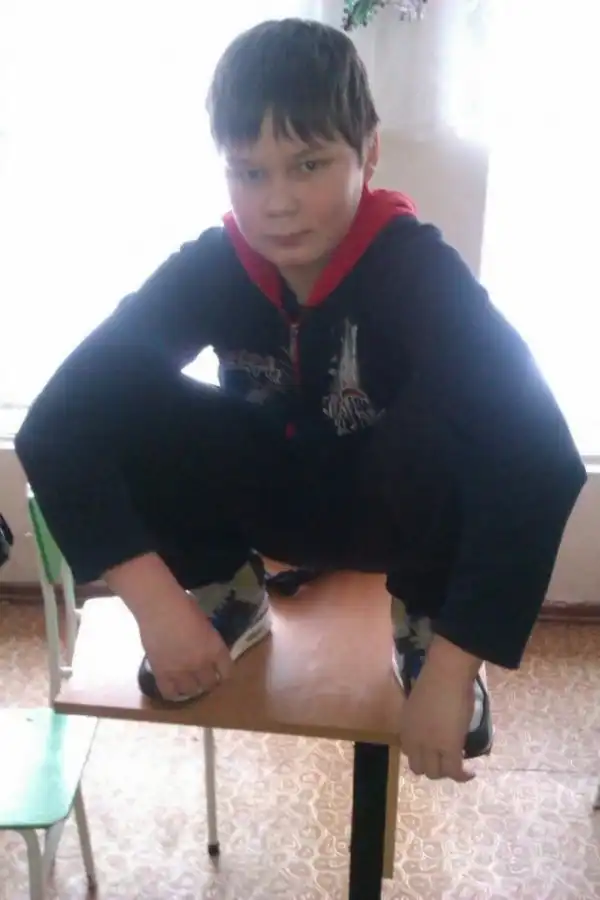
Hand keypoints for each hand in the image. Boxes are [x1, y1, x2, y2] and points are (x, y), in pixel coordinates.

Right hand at [138, 592, 232, 700]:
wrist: (159, 606)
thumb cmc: (184, 606)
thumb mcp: (205, 623)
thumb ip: (209, 640)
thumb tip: (207, 647)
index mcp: (215, 648)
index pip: (227, 671)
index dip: (224, 674)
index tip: (220, 672)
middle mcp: (201, 663)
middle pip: (210, 684)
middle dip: (208, 682)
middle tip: (204, 678)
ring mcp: (181, 670)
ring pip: (191, 691)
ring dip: (192, 688)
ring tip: (188, 684)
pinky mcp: (161, 673)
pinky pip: (169, 692)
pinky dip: (173, 694)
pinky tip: (173, 689)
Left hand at [399, 659, 474, 781]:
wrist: (446, 673)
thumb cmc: (436, 678)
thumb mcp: (421, 702)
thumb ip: (423, 719)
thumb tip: (435, 725)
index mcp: (405, 726)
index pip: (408, 752)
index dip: (421, 754)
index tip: (433, 751)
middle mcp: (413, 739)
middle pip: (418, 767)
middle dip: (432, 766)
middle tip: (447, 759)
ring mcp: (429, 746)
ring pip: (434, 773)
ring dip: (446, 772)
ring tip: (458, 766)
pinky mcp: (449, 748)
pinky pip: (454, 771)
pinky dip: (463, 775)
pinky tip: (471, 772)